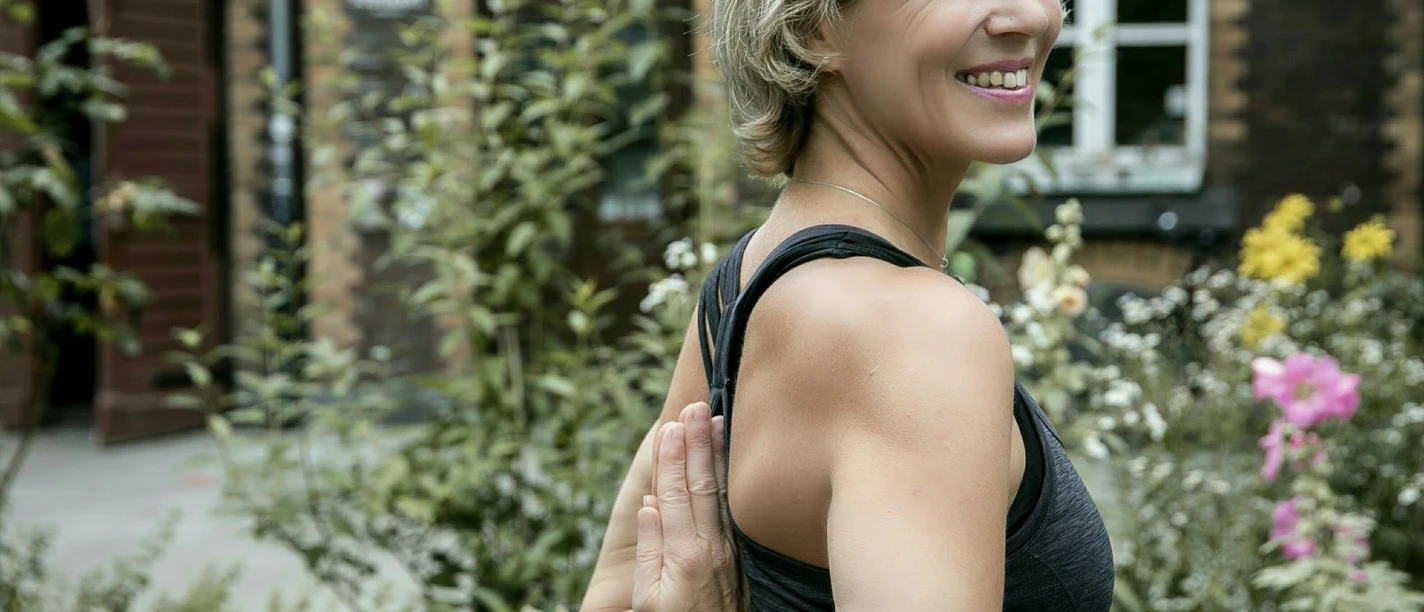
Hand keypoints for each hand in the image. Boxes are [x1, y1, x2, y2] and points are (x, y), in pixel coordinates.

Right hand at [633, 402, 743, 611]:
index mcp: (682, 553)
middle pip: (701, 484)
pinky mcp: (738, 555)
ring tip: (716, 421)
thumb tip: (649, 504)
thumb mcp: (649, 595)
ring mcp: (728, 549)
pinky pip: (732, 509)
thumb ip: (648, 549)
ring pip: (721, 492)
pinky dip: (728, 479)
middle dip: (697, 443)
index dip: (672, 458)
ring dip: (716, 454)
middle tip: (696, 407)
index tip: (670, 426)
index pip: (675, 494)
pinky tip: (728, 459)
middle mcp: (709, 546)